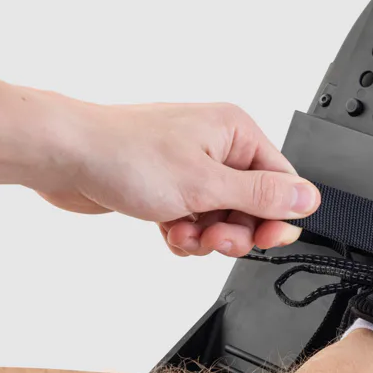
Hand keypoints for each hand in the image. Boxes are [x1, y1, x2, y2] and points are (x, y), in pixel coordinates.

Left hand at [35, 100, 320, 257]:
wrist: (65, 156)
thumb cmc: (125, 155)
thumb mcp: (205, 184)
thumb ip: (261, 196)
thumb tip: (307, 198)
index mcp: (235, 131)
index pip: (281, 180)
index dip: (275, 217)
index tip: (263, 240)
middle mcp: (216, 145)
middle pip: (252, 204)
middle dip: (234, 231)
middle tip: (213, 240)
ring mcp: (190, 166)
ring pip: (221, 218)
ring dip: (206, 237)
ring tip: (183, 235)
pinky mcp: (167, 186)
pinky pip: (194, 220)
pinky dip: (184, 234)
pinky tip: (168, 233)